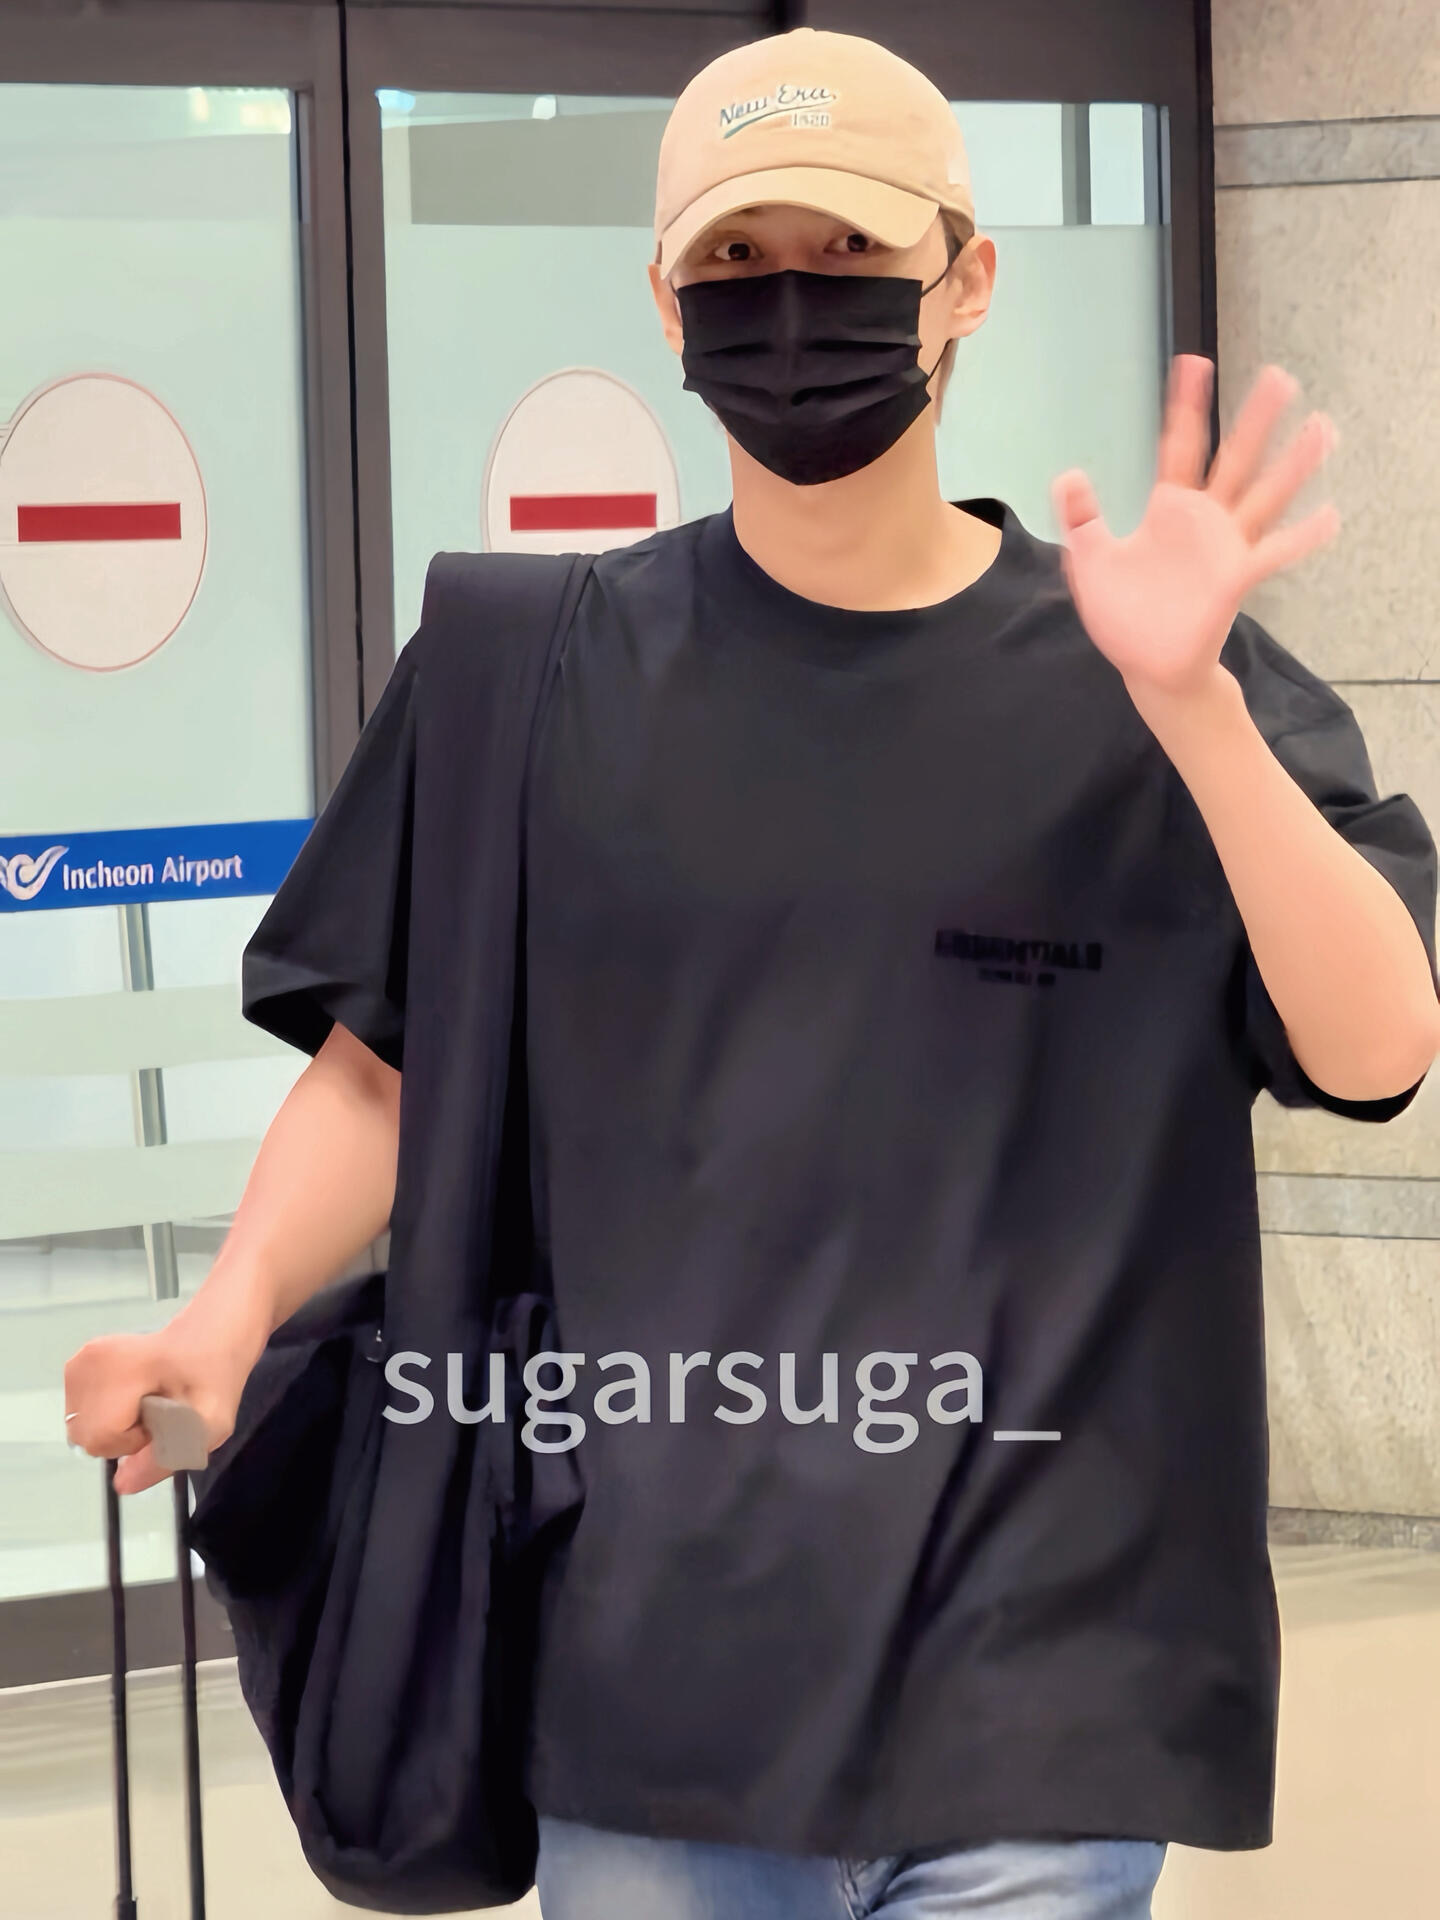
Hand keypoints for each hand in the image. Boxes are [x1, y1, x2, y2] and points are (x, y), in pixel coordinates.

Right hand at [64, 1295, 265, 1492]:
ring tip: (148, 1405)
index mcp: (122, 1367)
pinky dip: (105, 1416)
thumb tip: (122, 1485)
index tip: (163, 1420)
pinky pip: (82, 1413)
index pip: (100, 1436)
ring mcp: (80, 1361)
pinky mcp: (77, 1366)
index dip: (133, 1442)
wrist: (210, 1335)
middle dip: (121, 1438)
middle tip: (158, 1415)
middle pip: (85, 1436)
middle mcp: (90, 1361)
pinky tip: (133, 1399)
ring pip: (81, 1427)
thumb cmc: (214, 1375)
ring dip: (113, 1428)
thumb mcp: (209, 1424)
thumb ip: (165, 1456)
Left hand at [1050, 357, 1340, 704]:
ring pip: (1264, 495)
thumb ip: (1081, 518)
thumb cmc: (1124, 617)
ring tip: (1322, 427)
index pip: (1180, 445)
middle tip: (1279, 377)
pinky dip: (1302, 537)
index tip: (1194, 363)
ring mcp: (1225, 548)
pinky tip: (1329, 516)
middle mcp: (1204, 521)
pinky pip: (1273, 552)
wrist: (1146, 667)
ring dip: (1293, 464)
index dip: (1186, 405)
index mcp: (1169, 510)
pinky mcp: (1234, 579)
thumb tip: (1069, 474)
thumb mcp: (1091, 561)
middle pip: (1234, 458)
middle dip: (1254, 419)